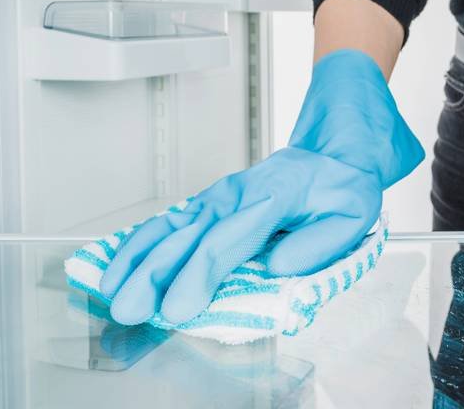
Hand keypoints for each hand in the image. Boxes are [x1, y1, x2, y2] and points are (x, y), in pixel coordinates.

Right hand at [99, 49, 423, 325]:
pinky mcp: (209, 204)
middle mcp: (235, 196)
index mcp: (270, 198)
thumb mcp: (352, 215)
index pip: (225, 242)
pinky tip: (119, 261)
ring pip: (169, 227)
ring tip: (111, 287)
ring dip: (137, 258)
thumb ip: (318, 243)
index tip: (177, 309)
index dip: (197, 277)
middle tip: (129, 307)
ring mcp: (218, 198)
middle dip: (152, 274)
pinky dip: (141, 241)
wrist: (334, 153)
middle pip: (186, 237)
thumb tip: (277, 266)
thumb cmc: (342, 188)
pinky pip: (169, 222)